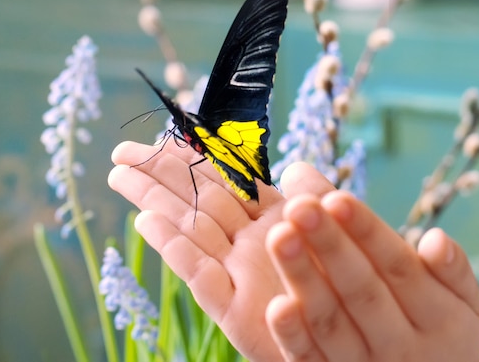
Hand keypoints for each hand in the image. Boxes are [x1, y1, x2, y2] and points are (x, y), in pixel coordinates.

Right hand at [108, 139, 333, 360]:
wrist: (358, 343)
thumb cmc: (349, 290)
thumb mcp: (338, 231)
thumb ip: (316, 197)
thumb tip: (294, 166)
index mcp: (274, 222)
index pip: (224, 181)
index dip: (192, 158)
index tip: (161, 137)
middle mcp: (249, 244)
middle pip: (198, 200)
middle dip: (159, 173)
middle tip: (121, 152)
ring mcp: (239, 276)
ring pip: (190, 228)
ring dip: (155, 200)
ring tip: (120, 175)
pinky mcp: (235, 313)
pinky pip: (200, 275)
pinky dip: (174, 248)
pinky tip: (146, 224)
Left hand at [265, 191, 478, 361]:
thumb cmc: (440, 329)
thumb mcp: (459, 302)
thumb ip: (449, 268)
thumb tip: (436, 237)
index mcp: (439, 317)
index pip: (398, 266)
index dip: (366, 232)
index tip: (336, 199)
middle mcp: (401, 344)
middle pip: (361, 290)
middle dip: (329, 246)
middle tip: (299, 207)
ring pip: (331, 321)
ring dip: (303, 280)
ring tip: (280, 237)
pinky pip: (310, 361)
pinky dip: (293, 336)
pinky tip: (275, 306)